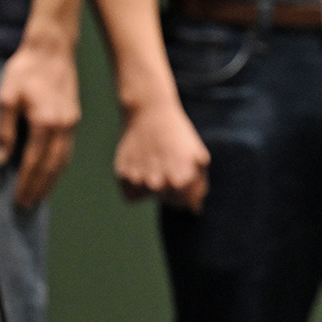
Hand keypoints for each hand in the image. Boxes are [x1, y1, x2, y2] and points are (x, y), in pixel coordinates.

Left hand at [0, 35, 79, 208]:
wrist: (53, 49)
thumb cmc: (26, 70)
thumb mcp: (8, 98)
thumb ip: (6, 130)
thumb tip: (1, 158)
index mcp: (44, 123)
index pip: (33, 162)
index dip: (26, 183)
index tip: (18, 199)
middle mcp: (62, 128)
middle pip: (51, 166)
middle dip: (40, 187)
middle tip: (28, 204)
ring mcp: (71, 123)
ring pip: (63, 160)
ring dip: (52, 180)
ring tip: (40, 194)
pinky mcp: (74, 118)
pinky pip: (67, 149)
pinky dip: (60, 165)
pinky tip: (52, 171)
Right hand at [113, 91, 208, 211]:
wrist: (150, 112)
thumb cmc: (178, 135)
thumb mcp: (199, 156)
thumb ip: (199, 185)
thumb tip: (195, 210)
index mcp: (181, 180)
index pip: (186, 203)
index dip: (188, 191)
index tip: (185, 175)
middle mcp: (158, 183)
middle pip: (166, 200)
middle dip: (172, 188)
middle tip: (169, 164)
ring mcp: (139, 180)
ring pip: (147, 195)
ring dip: (152, 185)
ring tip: (155, 161)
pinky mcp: (122, 175)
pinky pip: (131, 193)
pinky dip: (135, 184)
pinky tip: (141, 165)